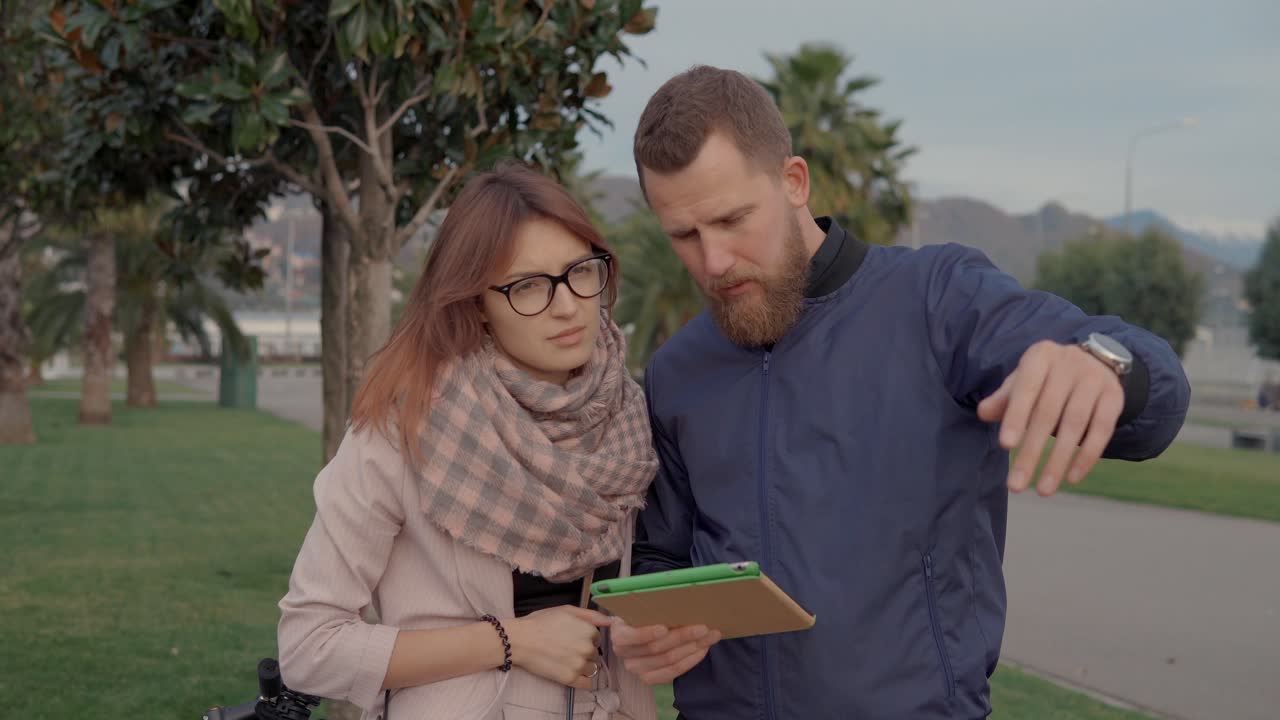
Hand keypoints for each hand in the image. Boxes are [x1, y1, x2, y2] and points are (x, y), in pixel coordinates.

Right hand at [506, 605, 612, 688]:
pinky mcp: (570, 679)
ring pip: (592, 669)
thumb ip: (591, 615)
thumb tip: (611, 621)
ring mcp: (580, 665)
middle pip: (595, 654)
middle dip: (584, 652)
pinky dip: (582, 680)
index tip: (572, 638)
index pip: (597, 638)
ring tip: (567, 661)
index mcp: (589, 630)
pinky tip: (572, 673)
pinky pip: (587, 684)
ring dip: (584, 666)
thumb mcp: (567, 610)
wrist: (521, 640)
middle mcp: (588, 648)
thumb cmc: (541, 622)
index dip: (585, 638)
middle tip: (567, 649)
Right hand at [610, 618, 720, 684]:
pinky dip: (691, 660)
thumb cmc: (641, 616)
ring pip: (669, 660)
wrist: (635, 633)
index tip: (664, 627)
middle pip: (657, 648)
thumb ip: (652, 608)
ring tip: (711, 636)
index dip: (647, 633)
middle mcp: (625, 655)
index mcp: (619, 635)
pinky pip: (674, 672)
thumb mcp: (640, 609)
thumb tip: (677, 600)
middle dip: (683, 636)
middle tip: (704, 627)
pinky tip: (703, 649)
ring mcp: (637, 670)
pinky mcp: (650, 679)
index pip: (632, 637)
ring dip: (694, 647)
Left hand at [977, 340, 1123, 495]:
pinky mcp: (1115, 397)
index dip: (1016, 417)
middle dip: (1031, 452)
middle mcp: (1070, 364)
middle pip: (1048, 413)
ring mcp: (1095, 379)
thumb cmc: (1046, 378)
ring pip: (1076, 425)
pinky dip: (1087, 457)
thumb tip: (982, 413)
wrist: (1093, 362)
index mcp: (1041, 356)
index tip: (1005, 446)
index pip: (1026, 389)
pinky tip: (1072, 479)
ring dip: (1058, 461)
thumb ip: (1003, 398)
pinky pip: (1102, 431)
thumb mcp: (1023, 381)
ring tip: (1044, 490)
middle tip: (1016, 485)